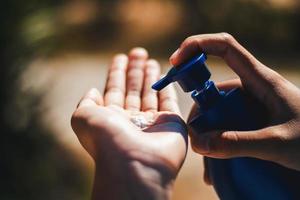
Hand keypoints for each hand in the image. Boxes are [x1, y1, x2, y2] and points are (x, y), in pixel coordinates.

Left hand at [71, 48, 186, 199]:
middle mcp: (131, 120)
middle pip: (134, 89)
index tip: (121, 56)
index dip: (117, 73)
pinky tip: (165, 75)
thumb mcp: (84, 118)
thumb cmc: (107, 140)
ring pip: (151, 93)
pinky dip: (168, 88)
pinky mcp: (171, 124)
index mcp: (111, 118)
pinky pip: (169, 101)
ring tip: (150, 59)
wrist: (134, 165)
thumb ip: (86, 103)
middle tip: (138, 52)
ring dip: (151, 76)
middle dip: (135, 71)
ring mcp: (152, 122)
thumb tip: (93, 91)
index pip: (114, 90)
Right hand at [170, 33, 299, 182]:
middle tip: (196, 139)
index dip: (196, 46)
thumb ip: (238, 143)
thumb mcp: (277, 142)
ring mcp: (251, 106)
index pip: (225, 47)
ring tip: (209, 163)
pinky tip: (218, 165)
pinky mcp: (252, 121)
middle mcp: (252, 89)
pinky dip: (219, 144)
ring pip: (218, 113)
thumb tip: (199, 144)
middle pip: (213, 89)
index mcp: (260, 79)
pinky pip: (227, 127)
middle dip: (200, 113)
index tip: (175, 62)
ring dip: (209, 135)